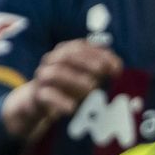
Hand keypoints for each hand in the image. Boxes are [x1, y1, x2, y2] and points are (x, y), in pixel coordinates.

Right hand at [2, 40, 120, 135]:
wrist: (38, 100)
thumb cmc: (69, 85)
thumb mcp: (85, 75)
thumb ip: (100, 69)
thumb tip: (116, 68)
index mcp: (64, 52)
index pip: (81, 47)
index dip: (100, 54)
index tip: (117, 66)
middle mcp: (51, 61)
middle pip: (67, 55)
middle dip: (87, 62)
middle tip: (103, 71)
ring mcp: (43, 77)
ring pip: (55, 73)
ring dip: (75, 80)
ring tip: (92, 88)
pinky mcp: (38, 95)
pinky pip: (47, 96)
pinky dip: (61, 101)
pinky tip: (73, 108)